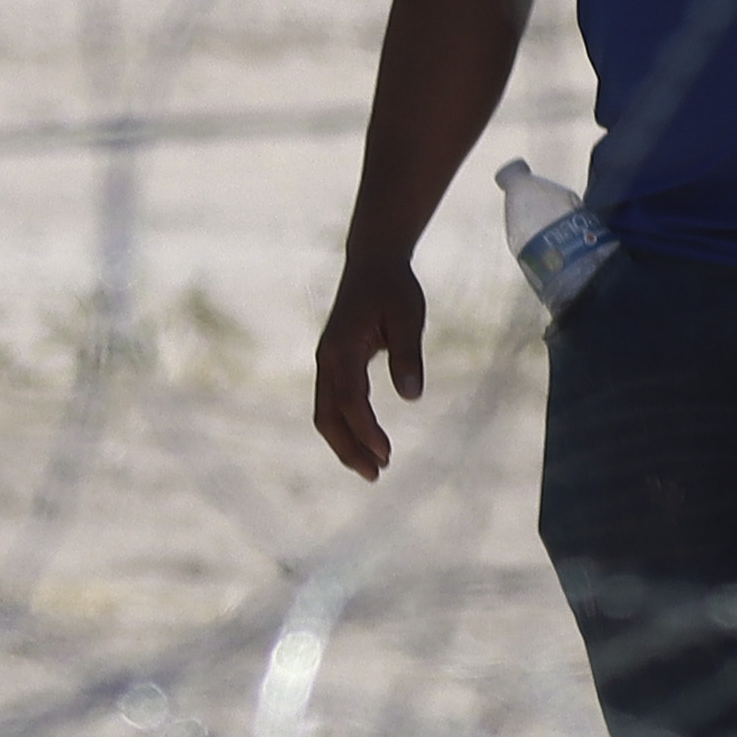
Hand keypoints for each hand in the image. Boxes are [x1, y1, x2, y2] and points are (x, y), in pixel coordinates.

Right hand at [312, 251, 428, 480]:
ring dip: (346, 443)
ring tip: (373, 468)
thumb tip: (411, 397)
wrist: (373, 262)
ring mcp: (327, 362)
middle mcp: (327, 359)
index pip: (349, 400)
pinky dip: (346, 427)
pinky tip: (366, 442)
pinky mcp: (334, 364)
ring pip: (326, 413)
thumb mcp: (408, 316)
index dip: (366, 430)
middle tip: (377, 474)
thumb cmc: (393, 287)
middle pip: (327, 416)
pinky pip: (332, 404)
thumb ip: (407, 354)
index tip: (387, 453)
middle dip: (349, 449)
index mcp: (341, 348)